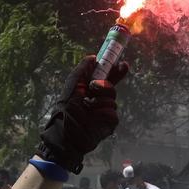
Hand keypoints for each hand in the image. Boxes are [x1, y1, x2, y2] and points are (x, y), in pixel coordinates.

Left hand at [36, 56, 129, 172]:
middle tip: (93, 87)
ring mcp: (105, 110)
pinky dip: (102, 112)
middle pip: (112, 86)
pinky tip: (93, 116)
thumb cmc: (66, 107)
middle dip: (104, 85)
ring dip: (99, 101)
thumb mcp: (73, 84)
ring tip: (87, 106)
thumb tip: (93, 57)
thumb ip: (83, 69)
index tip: (122, 63)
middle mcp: (100, 98)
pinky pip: (112, 112)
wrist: (67, 130)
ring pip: (112, 99)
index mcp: (91, 88)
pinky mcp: (109, 122)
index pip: (108, 76)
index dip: (116, 70)